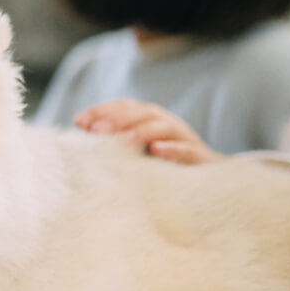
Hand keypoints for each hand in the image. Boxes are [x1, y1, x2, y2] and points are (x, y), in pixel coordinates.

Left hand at [75, 100, 224, 165]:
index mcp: (147, 119)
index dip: (101, 111)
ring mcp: (184, 138)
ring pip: (162, 127)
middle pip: (140, 113)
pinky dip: (173, 148)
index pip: (123, 107)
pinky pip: (188, 150)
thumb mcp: (135, 152)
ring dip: (141, 131)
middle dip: (117, 119)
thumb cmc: (163, 164)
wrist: (210, 183)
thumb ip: (111, 142)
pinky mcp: (201, 157)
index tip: (79, 121)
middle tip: (96, 130)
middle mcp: (165, 123)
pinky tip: (157, 150)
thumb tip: (79, 134)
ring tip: (122, 140)